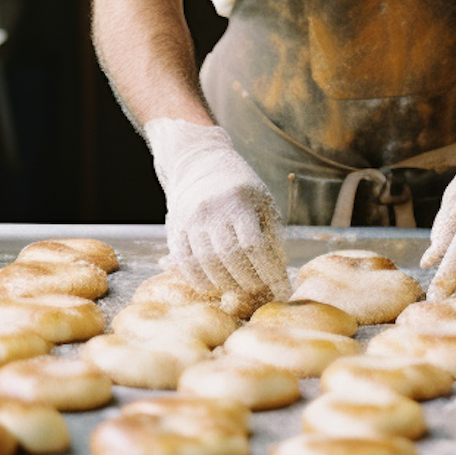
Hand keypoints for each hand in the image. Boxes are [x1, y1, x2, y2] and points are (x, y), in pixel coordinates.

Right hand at [145, 119, 289, 302]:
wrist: (199, 162)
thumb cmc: (240, 187)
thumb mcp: (262, 201)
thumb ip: (271, 235)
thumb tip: (279, 276)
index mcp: (239, 200)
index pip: (255, 245)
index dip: (269, 273)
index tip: (281, 290)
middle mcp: (212, 210)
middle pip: (230, 257)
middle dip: (248, 282)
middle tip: (259, 292)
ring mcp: (190, 220)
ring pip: (206, 263)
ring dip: (225, 284)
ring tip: (240, 290)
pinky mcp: (175, 229)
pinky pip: (185, 263)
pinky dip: (200, 281)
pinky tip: (215, 286)